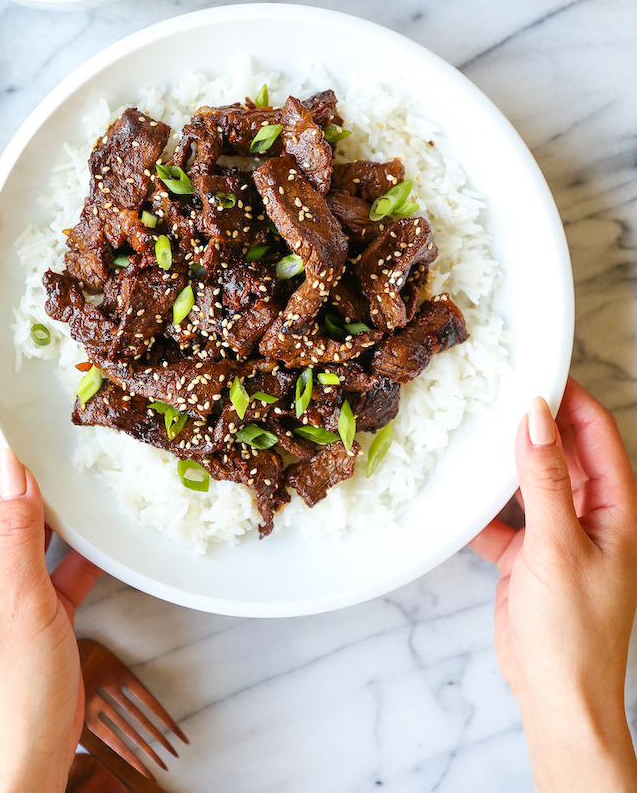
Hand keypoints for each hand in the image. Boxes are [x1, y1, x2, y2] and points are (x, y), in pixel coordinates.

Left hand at [0, 417, 101, 792]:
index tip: (5, 407)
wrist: (29, 763)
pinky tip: (101, 530)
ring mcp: (6, 593)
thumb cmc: (13, 691)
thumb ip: (19, 530)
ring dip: (49, 504)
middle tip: (46, 425)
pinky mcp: (37, 612)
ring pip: (26, 531)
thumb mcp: (20, 599)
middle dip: (16, 466)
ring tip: (75, 464)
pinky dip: (76, 548)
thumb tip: (14, 467)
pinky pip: (55, 565)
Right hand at [470, 379, 636, 792]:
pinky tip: (454, 497)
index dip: (572, 400)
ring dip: (504, 464)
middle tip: (498, 389)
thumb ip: (545, 479)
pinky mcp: (526, 559)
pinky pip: (501, 520)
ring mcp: (557, 538)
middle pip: (564, 454)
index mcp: (615, 512)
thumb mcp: (557, 545)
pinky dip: (479, 509)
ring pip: (529, 484)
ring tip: (473, 430)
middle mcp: (589, 519)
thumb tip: (536, 417)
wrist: (557, 700)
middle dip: (534, 423)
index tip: (540, 368)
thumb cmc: (573, 633)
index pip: (598, 437)